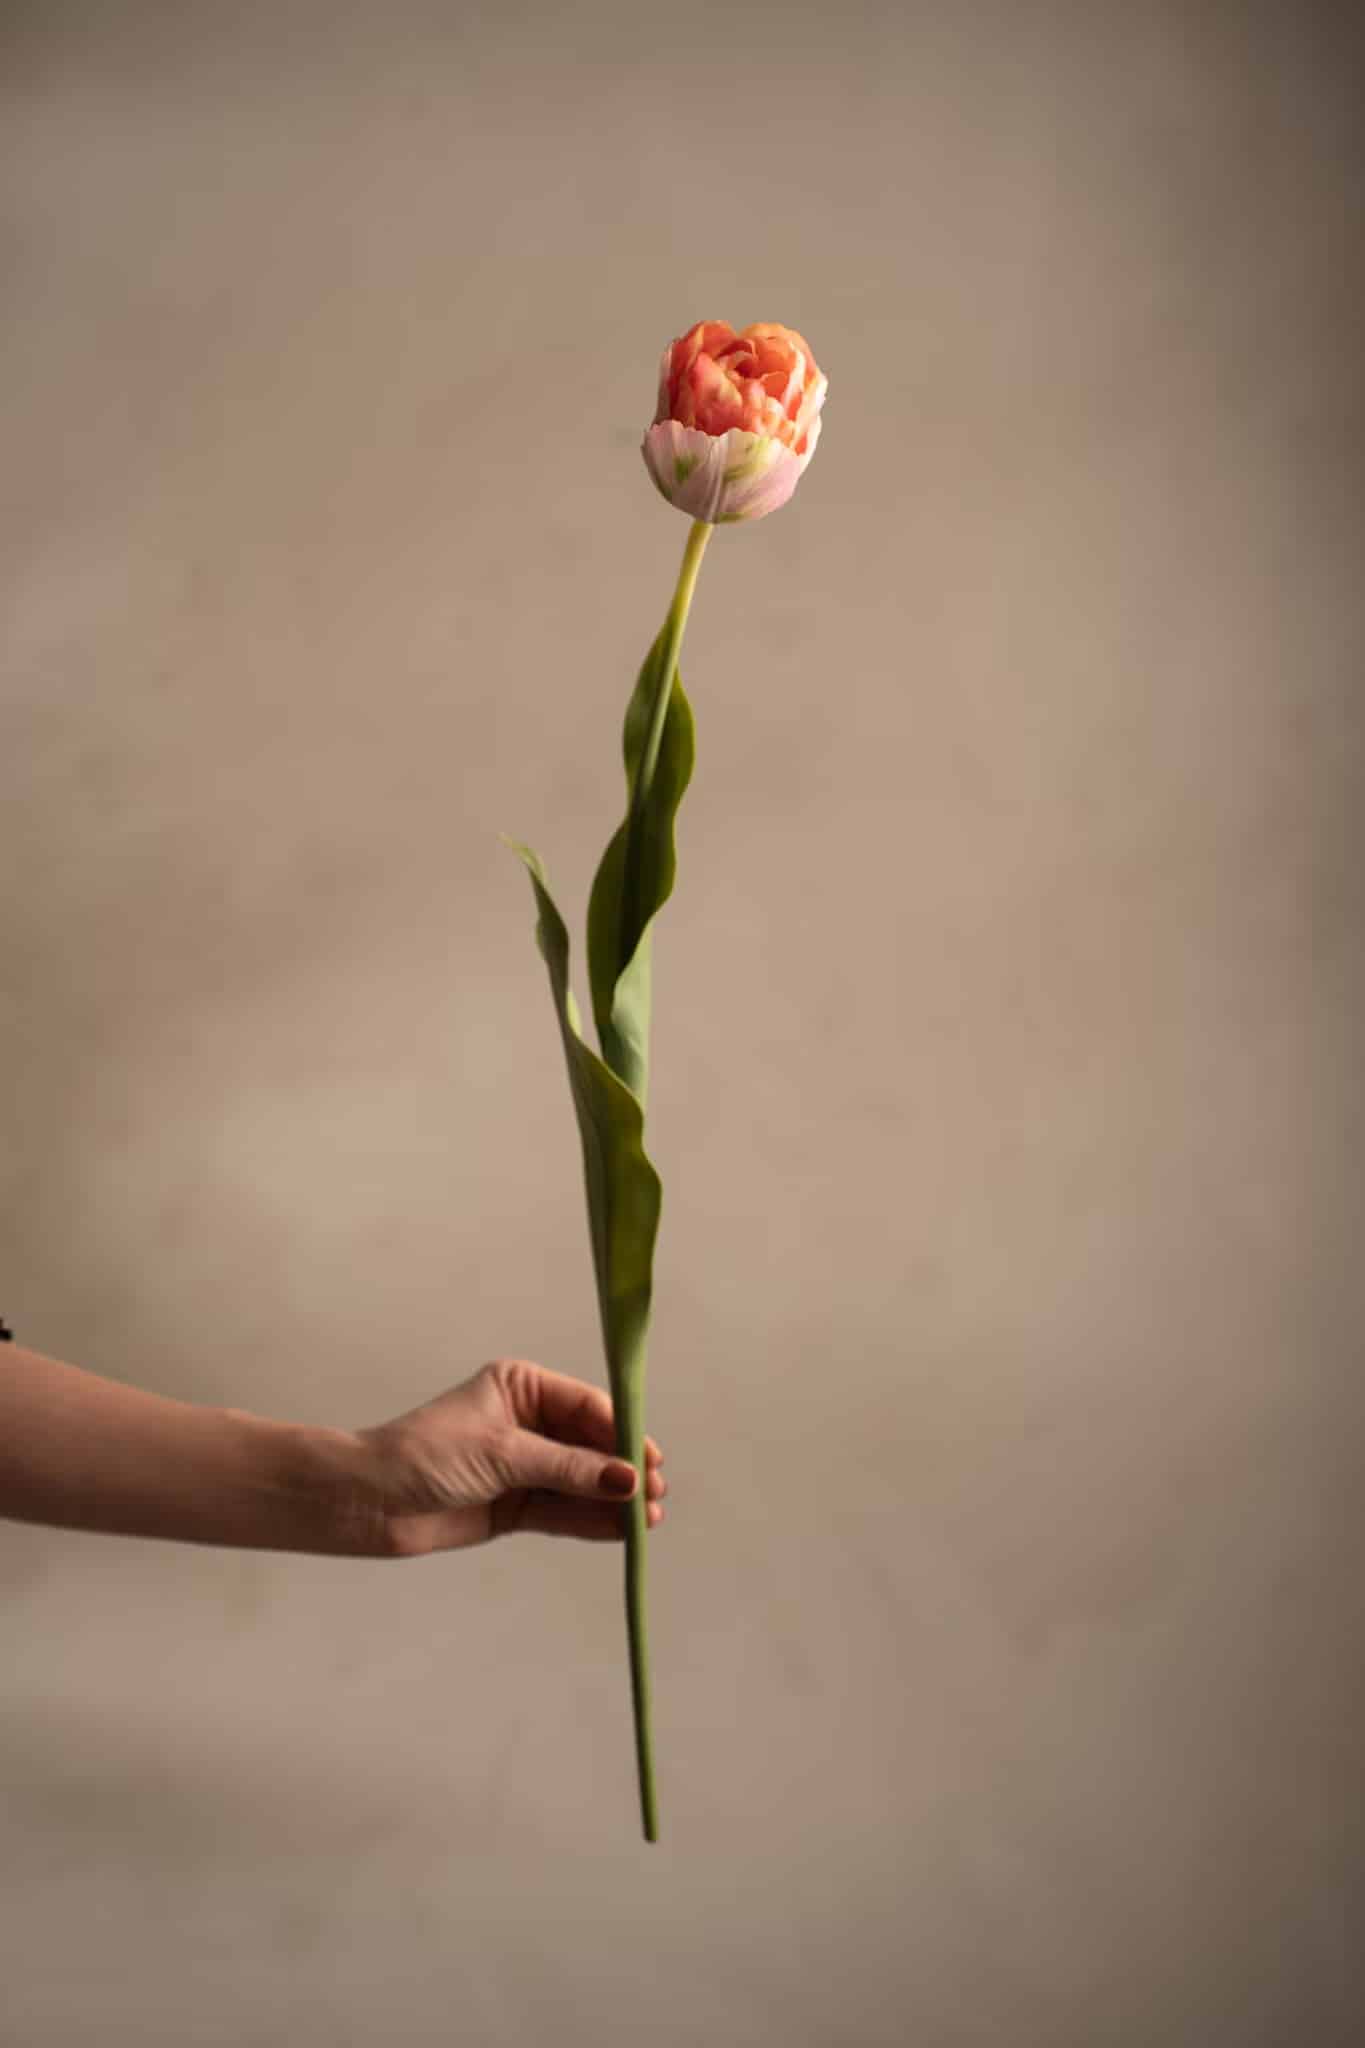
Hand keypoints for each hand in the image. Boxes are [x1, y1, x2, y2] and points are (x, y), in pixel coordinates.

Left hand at [353, 1357, 667, 1555]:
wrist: (369, 1502)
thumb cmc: (426, 1455)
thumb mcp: (503, 1454)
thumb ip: (568, 1468)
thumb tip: (628, 1478)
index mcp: (522, 1387)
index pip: (586, 1406)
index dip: (622, 1432)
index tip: (651, 1459)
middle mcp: (527, 1422)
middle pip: (590, 1445)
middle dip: (622, 1469)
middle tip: (657, 1494)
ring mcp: (523, 1466)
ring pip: (580, 1482)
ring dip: (613, 1500)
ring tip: (648, 1520)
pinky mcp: (515, 1505)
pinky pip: (563, 1511)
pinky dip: (591, 1521)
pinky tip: (621, 1531)